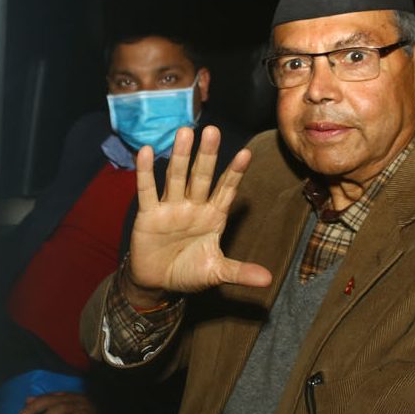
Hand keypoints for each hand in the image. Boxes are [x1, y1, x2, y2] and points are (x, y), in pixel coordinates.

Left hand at [18, 391, 105, 413]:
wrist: (103, 402)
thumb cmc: (78, 404)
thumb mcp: (62, 399)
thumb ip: (46, 400)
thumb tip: (27, 399)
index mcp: (65, 397)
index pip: (48, 399)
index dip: (35, 406)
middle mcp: (76, 402)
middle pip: (61, 408)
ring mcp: (87, 411)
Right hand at [125, 125, 272, 300]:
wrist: (157, 283)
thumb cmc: (189, 272)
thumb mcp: (216, 272)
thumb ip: (239, 271)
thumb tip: (268, 281)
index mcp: (213, 216)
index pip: (227, 190)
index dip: (235, 173)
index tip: (246, 153)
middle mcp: (194, 206)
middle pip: (202, 176)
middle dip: (207, 155)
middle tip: (213, 130)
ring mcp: (171, 207)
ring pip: (176, 177)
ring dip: (180, 156)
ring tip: (185, 132)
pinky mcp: (148, 214)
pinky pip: (147, 190)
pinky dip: (146, 172)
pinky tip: (146, 151)